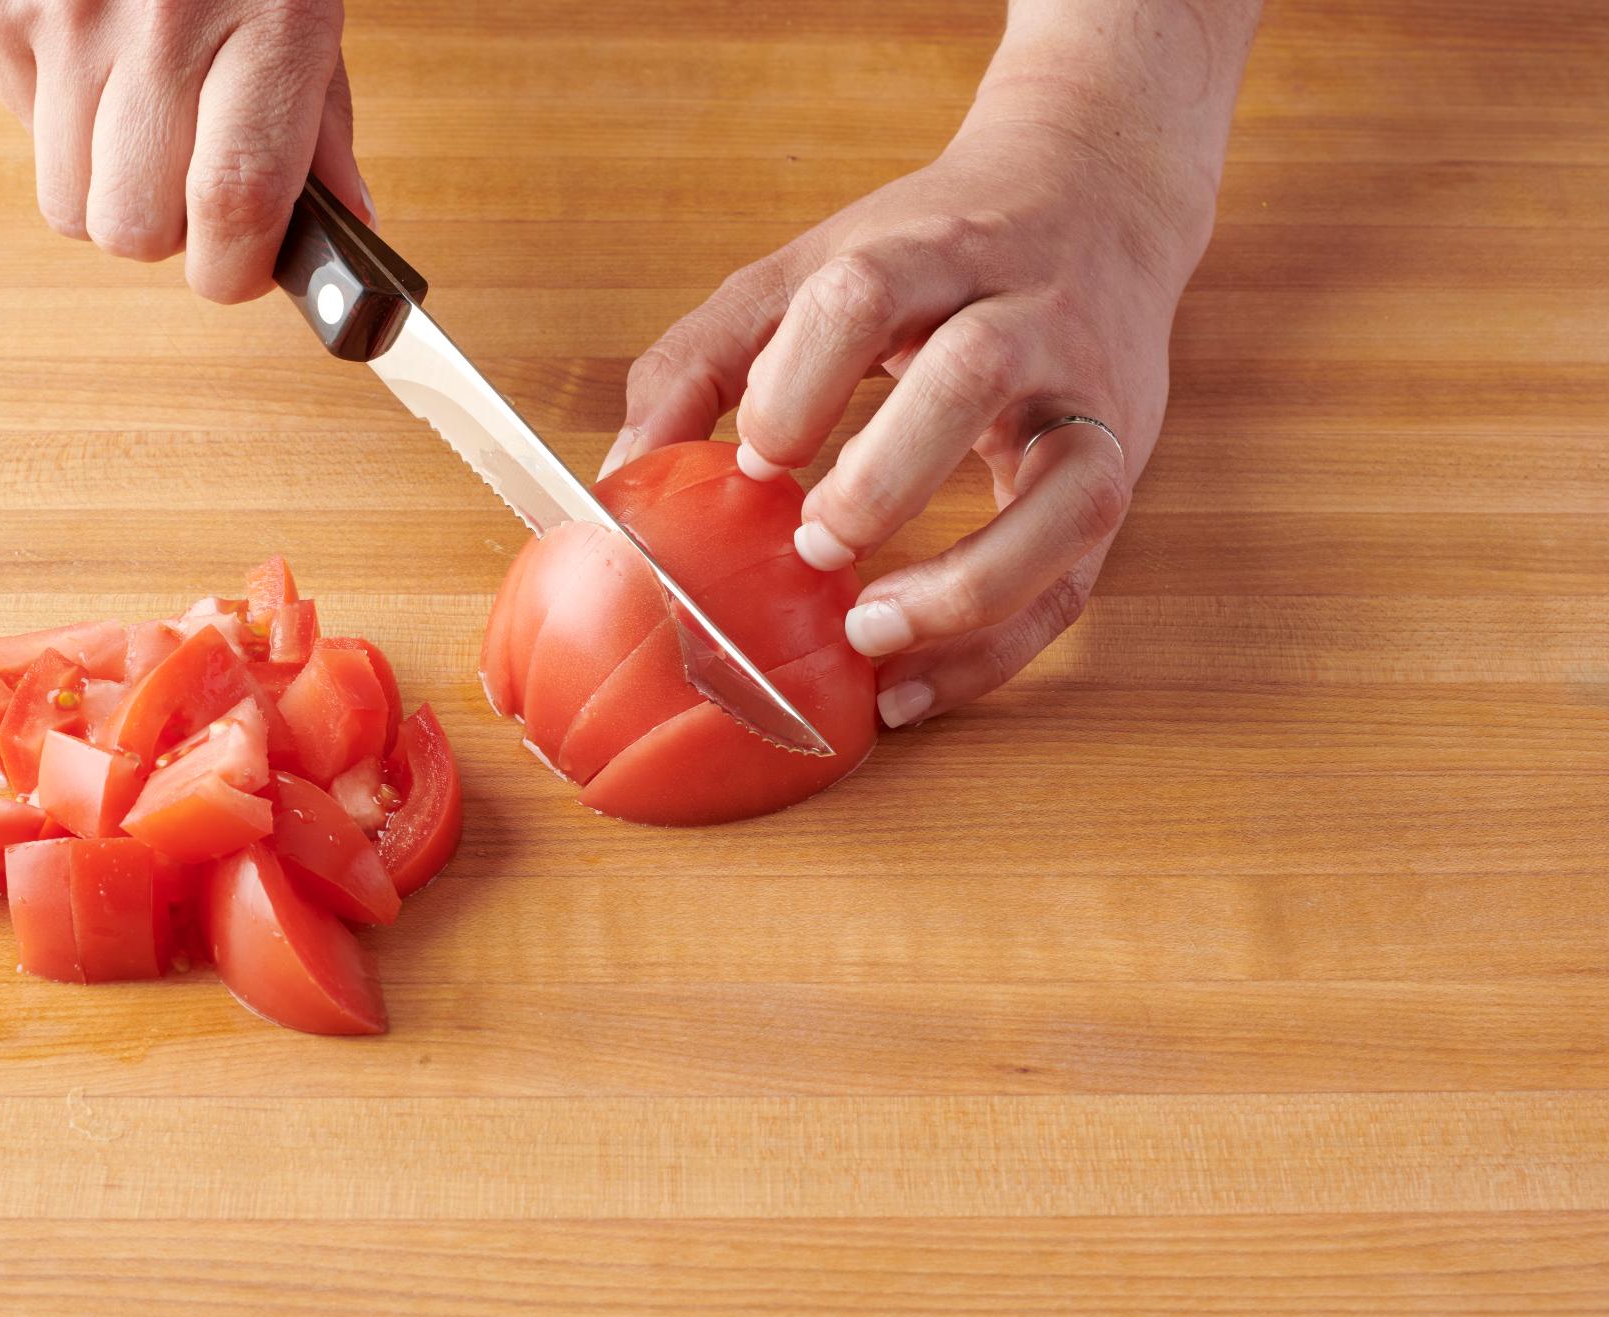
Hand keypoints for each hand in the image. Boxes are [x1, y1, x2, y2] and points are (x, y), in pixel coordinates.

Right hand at [0, 0, 369, 302]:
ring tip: (143, 113)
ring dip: (108, 185)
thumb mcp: (308, 12)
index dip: (233, 270)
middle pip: (133, 229)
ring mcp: (65, 14)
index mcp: (268, 27)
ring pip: (69, 202)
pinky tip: (97, 59)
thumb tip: (344, 234)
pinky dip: (61, 123)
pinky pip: (24, 133)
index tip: (240, 269)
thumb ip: (321, 129)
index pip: (235, 203)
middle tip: (190, 177)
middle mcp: (161, 23)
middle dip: (166, 230)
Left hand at [606, 92, 1228, 726]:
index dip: (799, 380)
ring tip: (868, 631)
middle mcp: (1030, 316)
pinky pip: (1076, 581)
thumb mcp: (814, 269)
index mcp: (936, 250)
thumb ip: (708, 357)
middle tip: (811, 545)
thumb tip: (623, 475)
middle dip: (884, 474)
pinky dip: (993, 650)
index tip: (752, 457)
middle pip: (976, 373)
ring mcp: (1090, 401)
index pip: (866, 292)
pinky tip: (910, 691)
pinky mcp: (1118, 475)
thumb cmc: (935, 254)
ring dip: (969, 581)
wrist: (1097, 201)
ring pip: (1072, 492)